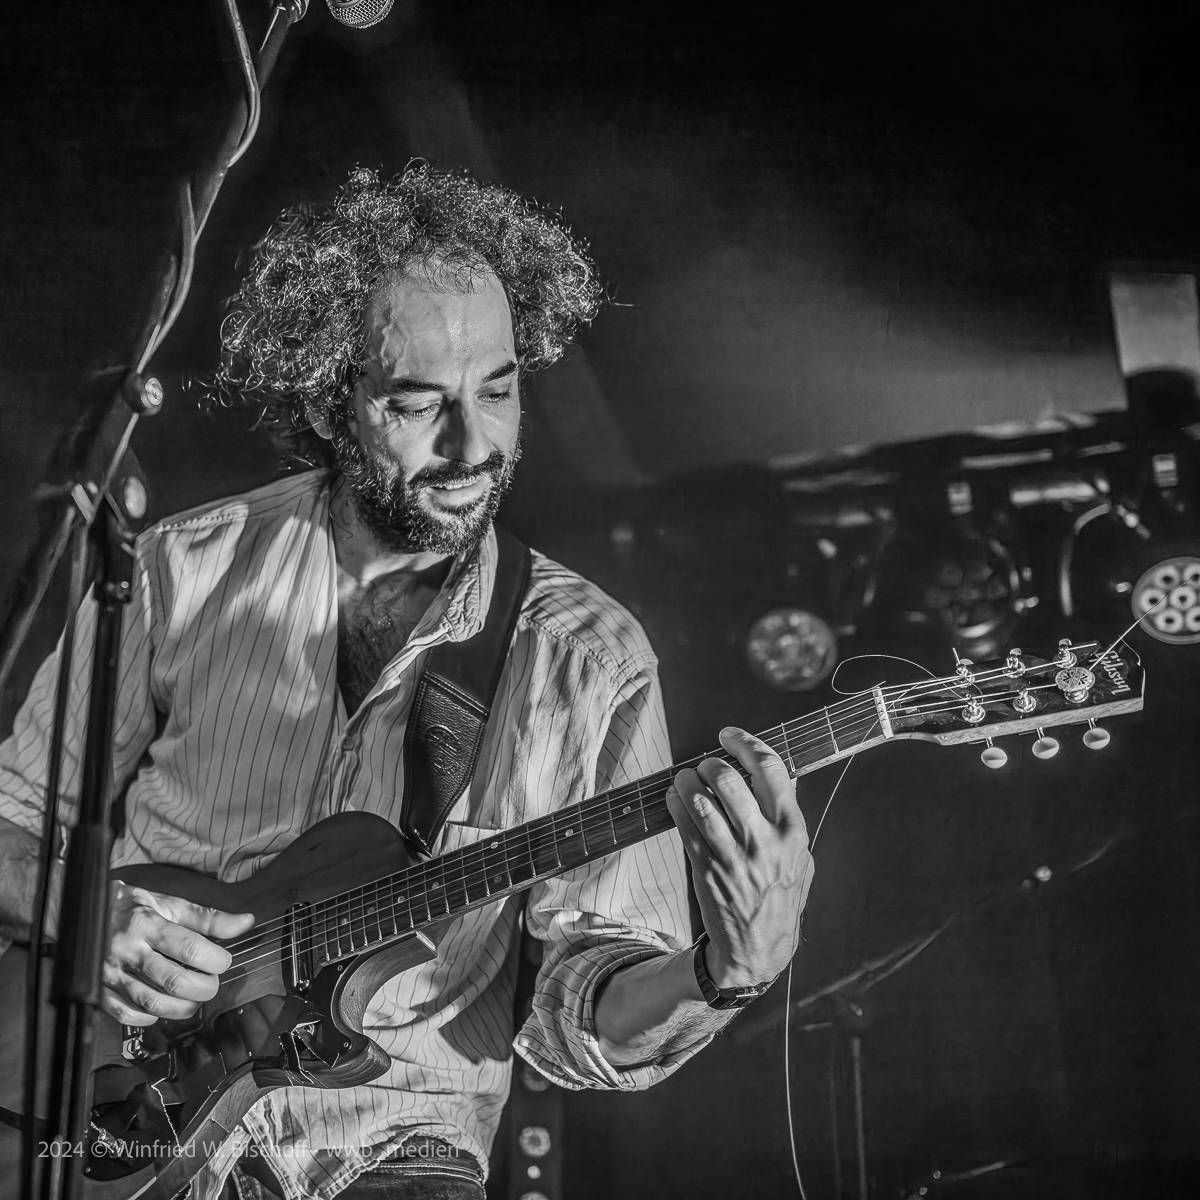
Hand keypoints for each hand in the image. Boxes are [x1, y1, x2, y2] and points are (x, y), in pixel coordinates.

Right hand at [102, 883, 254, 1026]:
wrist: (83, 911)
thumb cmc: (133, 908)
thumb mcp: (170, 904)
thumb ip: (208, 917)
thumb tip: (245, 922)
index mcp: (147, 924)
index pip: (188, 947)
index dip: (215, 959)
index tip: (224, 961)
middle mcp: (128, 950)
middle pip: (173, 980)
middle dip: (203, 988)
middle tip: (212, 983)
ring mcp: (111, 974)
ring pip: (152, 1003)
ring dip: (182, 1007)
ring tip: (194, 999)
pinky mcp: (99, 991)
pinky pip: (128, 1015)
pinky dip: (151, 1018)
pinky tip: (162, 1007)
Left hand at [666, 727, 813, 989]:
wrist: (758, 948)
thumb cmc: (781, 895)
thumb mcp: (801, 857)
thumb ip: (788, 817)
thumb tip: (776, 775)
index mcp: (793, 830)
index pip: (771, 769)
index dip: (745, 743)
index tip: (728, 735)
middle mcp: (765, 841)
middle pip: (729, 780)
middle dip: (710, 764)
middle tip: (703, 766)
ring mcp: (734, 856)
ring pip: (700, 800)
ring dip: (686, 781)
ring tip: (684, 779)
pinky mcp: (707, 869)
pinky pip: (684, 824)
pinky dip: (675, 804)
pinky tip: (674, 798)